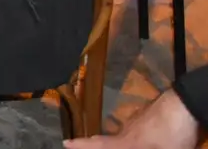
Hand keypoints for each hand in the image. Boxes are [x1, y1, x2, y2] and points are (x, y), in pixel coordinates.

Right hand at [65, 87, 199, 148]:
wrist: (184, 106)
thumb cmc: (170, 134)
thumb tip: (120, 141)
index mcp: (127, 142)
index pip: (99, 144)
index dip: (82, 144)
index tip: (65, 142)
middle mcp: (127, 130)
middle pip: (107, 138)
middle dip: (94, 142)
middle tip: (83, 142)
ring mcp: (138, 120)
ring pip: (123, 133)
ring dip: (118, 140)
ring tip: (120, 144)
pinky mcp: (149, 115)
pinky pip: (137, 128)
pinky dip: (135, 135)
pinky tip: (145, 137)